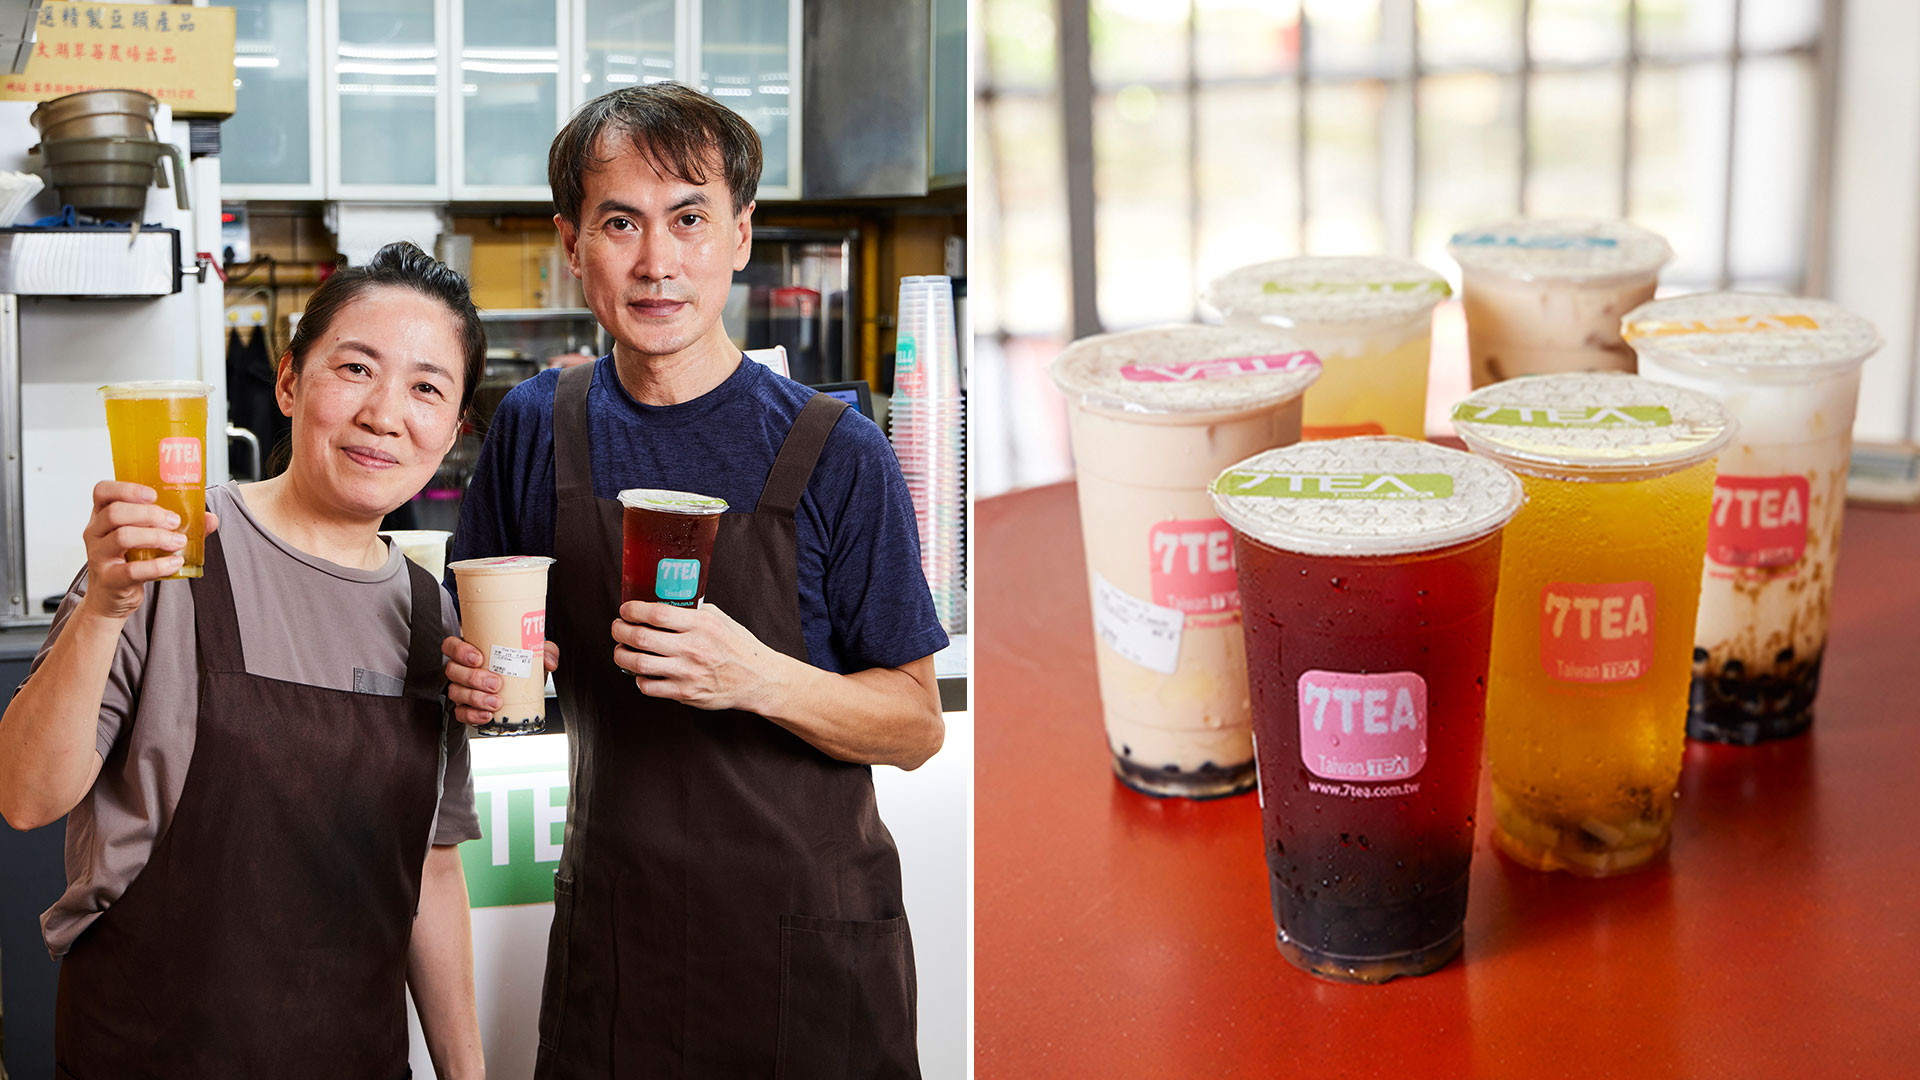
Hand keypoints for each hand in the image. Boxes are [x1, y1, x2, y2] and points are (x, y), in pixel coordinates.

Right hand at [77, 481, 218, 620]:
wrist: (111, 597)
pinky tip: (174, 563)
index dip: (127, 489)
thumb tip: (210, 518)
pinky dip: (158, 565)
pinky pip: (132, 570)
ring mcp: (99, 556)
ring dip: (156, 536)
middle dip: (150, 514)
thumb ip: (175, 525)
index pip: (103, 491)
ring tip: (178, 541)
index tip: (153, 495)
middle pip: (115, 513)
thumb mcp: (147, 537)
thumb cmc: (129, 560)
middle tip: (175, 521)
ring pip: (122, 537)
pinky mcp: (109, 579)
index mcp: (102, 515)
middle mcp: (95, 532)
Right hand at [442, 636, 558, 726]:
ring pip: (455, 692)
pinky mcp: (465, 708)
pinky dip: (472, 715)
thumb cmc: (521, 666)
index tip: (478, 658)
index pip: (451, 645)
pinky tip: (487, 715)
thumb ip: (545, 651)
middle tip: (496, 684)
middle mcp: (462, 669)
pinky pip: (460, 713)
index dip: (459, 650)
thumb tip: (548, 661)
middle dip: (473, 678)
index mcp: (472, 651)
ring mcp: (461, 689)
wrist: (524, 691)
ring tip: (496, 702)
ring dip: (475, 698)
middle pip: (453, 670)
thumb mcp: (533, 654)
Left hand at [612, 601, 786, 712]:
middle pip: (641, 637)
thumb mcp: (719, 619)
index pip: (657, 613)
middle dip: (620, 631)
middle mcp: (693, 647)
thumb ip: (692, 612)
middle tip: (618, 628)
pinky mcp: (685, 693)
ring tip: (621, 650)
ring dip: (621, 655)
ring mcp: (688, 672)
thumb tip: (662, 604)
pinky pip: (648, 687)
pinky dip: (638, 678)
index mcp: (701, 624)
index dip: (633, 610)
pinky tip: (641, 672)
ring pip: (638, 664)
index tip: (626, 610)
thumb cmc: (737, 646)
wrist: (757, 679)